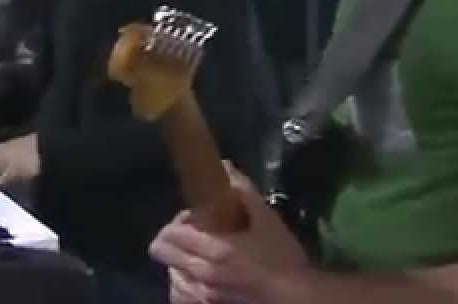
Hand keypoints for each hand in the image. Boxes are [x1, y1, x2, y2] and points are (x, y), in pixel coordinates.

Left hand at [150, 163, 311, 303]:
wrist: (295, 297)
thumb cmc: (282, 258)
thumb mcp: (267, 220)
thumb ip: (243, 191)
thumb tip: (225, 166)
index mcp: (214, 249)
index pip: (171, 233)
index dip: (178, 220)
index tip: (195, 217)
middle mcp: (202, 273)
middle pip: (162, 252)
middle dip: (172, 238)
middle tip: (193, 234)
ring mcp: (202, 295)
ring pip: (170, 273)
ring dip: (178, 260)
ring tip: (197, 256)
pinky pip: (181, 295)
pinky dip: (182, 283)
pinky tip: (198, 277)